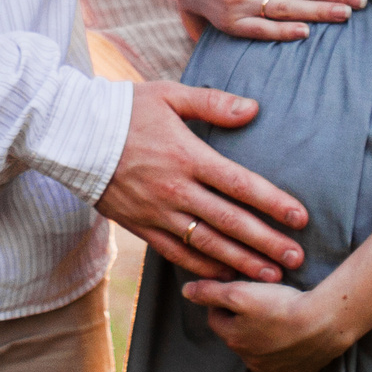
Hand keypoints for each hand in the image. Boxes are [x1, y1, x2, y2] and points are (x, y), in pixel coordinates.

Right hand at [96, 83, 307, 282]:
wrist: (71, 135)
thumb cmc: (123, 110)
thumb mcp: (168, 95)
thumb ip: (212, 103)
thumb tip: (253, 109)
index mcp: (187, 156)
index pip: (239, 184)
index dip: (272, 203)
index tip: (299, 218)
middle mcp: (175, 189)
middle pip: (230, 222)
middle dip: (267, 242)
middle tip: (297, 259)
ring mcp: (157, 212)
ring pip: (207, 244)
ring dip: (242, 261)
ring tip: (271, 275)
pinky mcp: (140, 225)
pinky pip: (176, 253)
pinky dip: (203, 267)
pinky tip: (226, 275)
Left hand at [182, 277, 353, 371]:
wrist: (323, 323)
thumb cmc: (280, 305)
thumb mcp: (240, 293)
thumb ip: (210, 292)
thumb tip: (186, 292)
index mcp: (233, 338)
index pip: (216, 318)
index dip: (222, 301)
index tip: (236, 289)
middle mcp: (248, 359)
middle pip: (236, 337)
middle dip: (240, 322)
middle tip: (258, 304)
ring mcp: (271, 371)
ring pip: (256, 355)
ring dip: (259, 341)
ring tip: (274, 322)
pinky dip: (275, 369)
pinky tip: (280, 357)